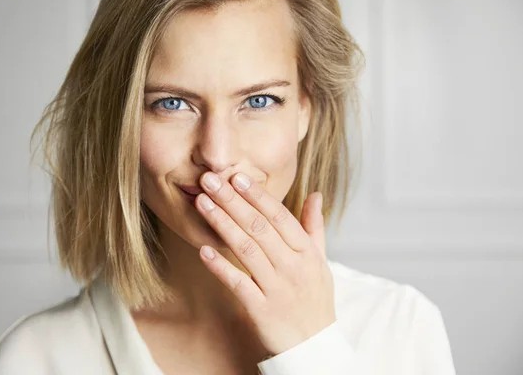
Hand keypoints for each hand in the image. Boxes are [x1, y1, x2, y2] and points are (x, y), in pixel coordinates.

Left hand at [195, 171, 335, 355]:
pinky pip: (237, 283)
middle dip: (232, 201)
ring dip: (222, 224)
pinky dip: (220, 266)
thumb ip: (314, 227)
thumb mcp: (320, 261)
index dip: (257, 196)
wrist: (315, 347)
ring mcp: (277, 288)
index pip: (280, 216)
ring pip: (246, 249)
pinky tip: (203, 249)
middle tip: (209, 180)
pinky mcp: (261, 309)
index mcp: (307, 252)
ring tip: (201, 203)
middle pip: (259, 227)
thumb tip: (315, 195)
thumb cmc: (315, 298)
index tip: (237, 176)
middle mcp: (293, 267)